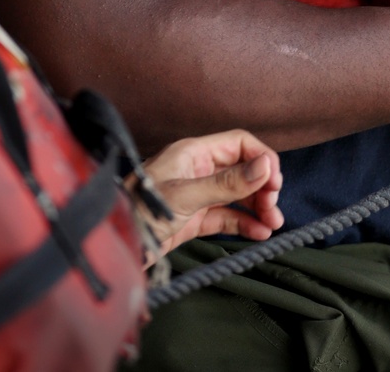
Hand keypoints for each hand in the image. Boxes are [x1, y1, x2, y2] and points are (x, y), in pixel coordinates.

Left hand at [138, 129, 283, 258]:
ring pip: (237, 196)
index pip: (238, 144)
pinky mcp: (194, 219)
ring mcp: (196, 195)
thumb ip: (226, 183)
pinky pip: (226, 217)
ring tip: (273, 223)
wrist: (114, 246)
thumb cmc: (140, 211)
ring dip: (257, 207)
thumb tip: (265, 166)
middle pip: (241, 170)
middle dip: (261, 186)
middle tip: (273, 207)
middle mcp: (197, 170)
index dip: (261, 159)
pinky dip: (244, 223)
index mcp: (193, 152)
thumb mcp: (186, 196)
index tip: (275, 182)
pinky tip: (259, 232)